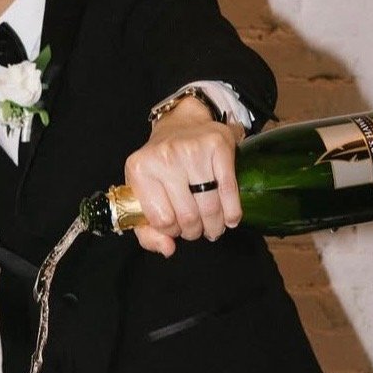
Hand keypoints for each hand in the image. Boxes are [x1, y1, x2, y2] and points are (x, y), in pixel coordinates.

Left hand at [124, 98, 244, 257]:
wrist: (182, 123)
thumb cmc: (161, 164)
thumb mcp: (142, 193)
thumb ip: (146, 230)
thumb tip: (168, 249)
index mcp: (140, 169)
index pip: (161, 220)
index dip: (172, 230)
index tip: (177, 226)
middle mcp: (164, 157)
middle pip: (187, 216)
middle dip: (195, 231)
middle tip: (198, 229)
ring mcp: (192, 150)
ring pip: (209, 207)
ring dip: (214, 226)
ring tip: (214, 227)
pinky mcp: (218, 146)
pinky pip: (229, 190)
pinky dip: (232, 212)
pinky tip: (231, 219)